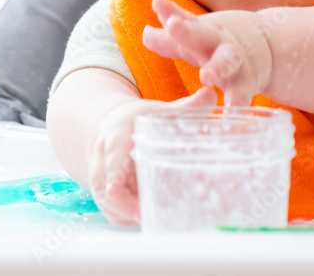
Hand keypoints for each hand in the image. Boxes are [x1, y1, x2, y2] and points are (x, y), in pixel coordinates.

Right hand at [88, 86, 217, 226]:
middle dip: (124, 204)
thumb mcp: (157, 110)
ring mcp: (102, 183)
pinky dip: (134, 220)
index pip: (112, 156)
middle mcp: (103, 161)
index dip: (113, 173)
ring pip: (111, 206)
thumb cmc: (137, 121)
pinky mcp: (108, 200)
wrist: (110, 128)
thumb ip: (184, 107)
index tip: (117, 187)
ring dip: (131, 215)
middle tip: (145, 215)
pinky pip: (117, 215)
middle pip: (106, 187)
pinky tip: (156, 219)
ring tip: (159, 219)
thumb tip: (211, 94)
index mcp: (115, 136)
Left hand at [142, 0, 273, 106]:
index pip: (181, 19)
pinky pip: (242, 94)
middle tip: (173, 25)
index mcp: (201, 31)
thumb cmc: (218, 45)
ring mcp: (234, 61)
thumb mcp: (195, 39)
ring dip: (219, 65)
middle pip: (202, 34)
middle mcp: (215, 42)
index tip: (157, 0)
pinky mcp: (247, 83)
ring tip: (208, 75)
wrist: (269, 46)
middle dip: (186, 30)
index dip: (169, 11)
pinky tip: (231, 110)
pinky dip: (237, 102)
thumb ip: (169, 40)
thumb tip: (145, 34)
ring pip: (227, 60)